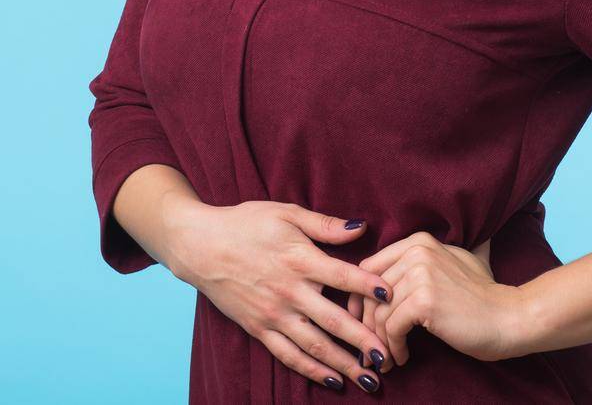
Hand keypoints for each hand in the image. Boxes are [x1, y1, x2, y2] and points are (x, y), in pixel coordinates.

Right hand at [164, 198, 397, 392]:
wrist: (200, 245)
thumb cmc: (245, 223)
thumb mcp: (286, 213)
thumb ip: (325, 224)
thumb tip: (362, 227)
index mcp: (299, 259)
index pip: (342, 276)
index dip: (368, 286)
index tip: (392, 296)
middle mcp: (288, 291)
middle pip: (333, 320)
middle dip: (363, 341)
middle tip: (388, 356)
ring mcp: (273, 314)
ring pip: (314, 345)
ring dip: (343, 364)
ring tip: (370, 379)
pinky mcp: (259, 328)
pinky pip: (288, 355)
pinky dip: (311, 370)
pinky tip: (332, 380)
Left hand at [345, 231, 525, 370]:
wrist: (510, 318)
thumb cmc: (481, 297)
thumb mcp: (452, 265)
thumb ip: (422, 262)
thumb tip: (386, 275)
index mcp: (418, 241)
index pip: (369, 268)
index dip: (362, 297)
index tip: (365, 321)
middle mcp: (417, 251)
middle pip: (369, 291)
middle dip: (367, 323)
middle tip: (372, 346)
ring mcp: (420, 274)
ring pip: (379, 312)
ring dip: (380, 341)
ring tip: (388, 357)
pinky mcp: (424, 301)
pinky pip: (391, 327)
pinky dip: (393, 347)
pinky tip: (403, 357)